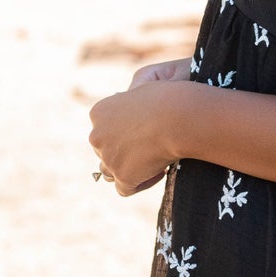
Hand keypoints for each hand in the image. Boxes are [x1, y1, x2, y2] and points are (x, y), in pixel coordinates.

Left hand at [89, 65, 188, 195]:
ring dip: (130, 169)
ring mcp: (108, 157)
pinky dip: (141, 183)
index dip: (124, 134)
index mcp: (98, 112)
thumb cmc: (168, 98)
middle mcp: (97, 135)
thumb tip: (131, 120)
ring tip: (155, 162)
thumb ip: (132, 102)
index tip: (147, 133)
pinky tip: (161, 171)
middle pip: (104, 151)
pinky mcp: (122, 175)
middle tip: (152, 150)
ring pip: (111, 171)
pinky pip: (125, 189)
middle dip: (125, 153)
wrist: (178, 116)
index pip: (104, 130)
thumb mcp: (145, 87)